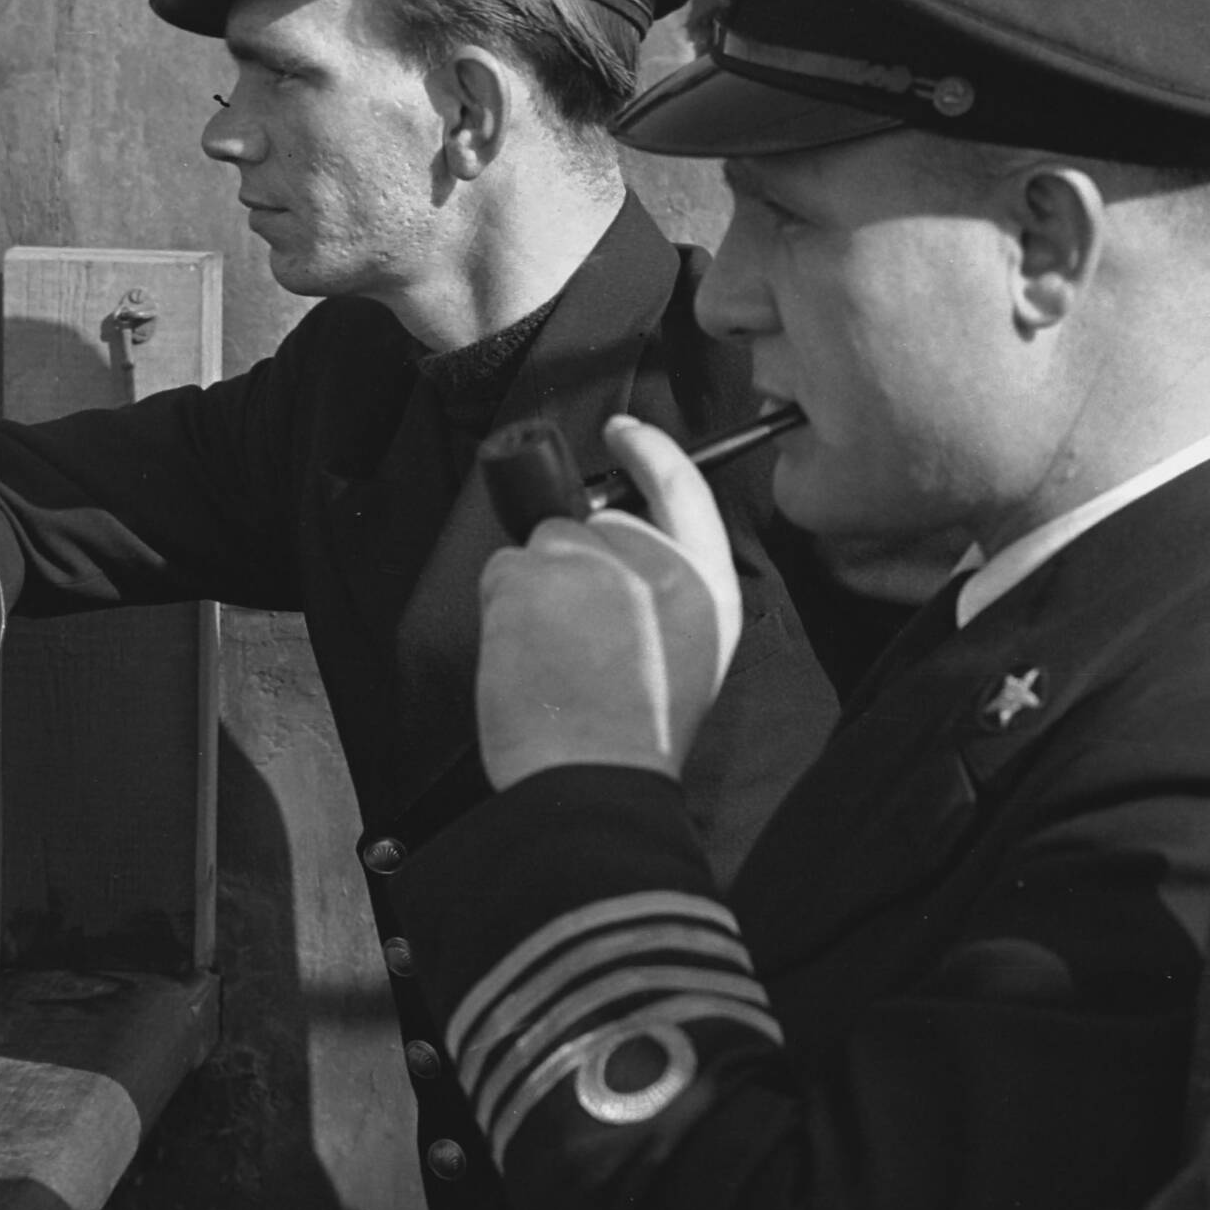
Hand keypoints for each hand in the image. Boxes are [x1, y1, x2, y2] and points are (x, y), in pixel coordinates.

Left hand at [471, 417, 741, 788]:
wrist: (595, 777)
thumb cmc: (637, 733)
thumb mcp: (693, 653)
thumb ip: (670, 589)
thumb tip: (618, 547)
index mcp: (705, 586)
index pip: (682, 488)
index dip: (649, 451)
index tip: (623, 432)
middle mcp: (655, 565)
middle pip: (596, 522)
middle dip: (574, 562)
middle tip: (573, 630)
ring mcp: (590, 567)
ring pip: (543, 545)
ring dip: (536, 589)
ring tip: (555, 655)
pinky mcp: (533, 581)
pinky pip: (504, 569)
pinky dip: (504, 607)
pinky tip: (528, 656)